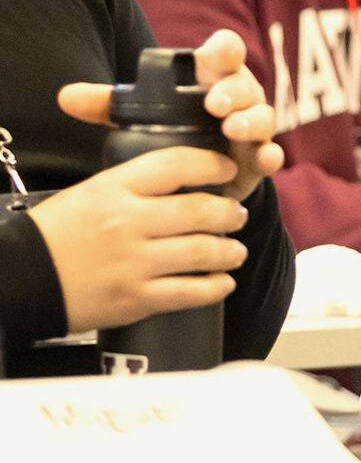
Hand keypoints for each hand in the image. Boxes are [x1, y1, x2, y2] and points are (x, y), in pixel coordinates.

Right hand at [26, 146, 250, 333]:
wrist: (20, 279)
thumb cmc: (54, 234)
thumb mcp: (92, 191)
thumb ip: (136, 183)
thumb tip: (184, 175)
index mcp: (115, 189)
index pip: (178, 164)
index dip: (212, 164)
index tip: (227, 168)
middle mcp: (128, 223)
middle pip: (200, 209)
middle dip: (230, 212)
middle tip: (237, 214)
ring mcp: (133, 263)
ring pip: (202, 251)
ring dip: (229, 250)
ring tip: (235, 250)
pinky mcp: (134, 299)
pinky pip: (188, 292)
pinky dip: (214, 287)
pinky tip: (224, 282)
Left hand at [57, 29, 285, 200]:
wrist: (198, 170)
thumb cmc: (173, 129)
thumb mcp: (139, 114)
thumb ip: (108, 105)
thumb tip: (66, 97)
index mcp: (212, 78)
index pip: (225, 52)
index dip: (224, 49)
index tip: (217, 54)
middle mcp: (238, 98)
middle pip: (244, 85)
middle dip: (233, 91)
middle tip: (215, 104)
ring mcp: (251, 127)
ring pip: (262, 117)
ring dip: (252, 121)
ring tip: (233, 129)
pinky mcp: (257, 159)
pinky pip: (272, 154)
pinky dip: (272, 156)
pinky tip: (266, 158)